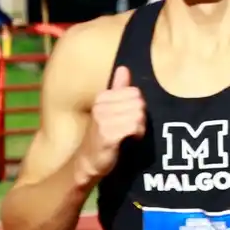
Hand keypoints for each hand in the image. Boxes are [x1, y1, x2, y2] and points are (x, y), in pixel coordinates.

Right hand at [77, 66, 146, 182]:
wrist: (89, 161)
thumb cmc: (103, 135)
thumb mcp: (109, 109)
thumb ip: (118, 88)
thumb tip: (124, 68)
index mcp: (102, 97)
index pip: (135, 92)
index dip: (137, 107)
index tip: (127, 118)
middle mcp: (101, 106)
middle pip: (139, 103)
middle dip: (140, 117)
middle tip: (129, 128)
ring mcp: (103, 120)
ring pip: (138, 115)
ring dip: (139, 128)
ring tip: (128, 135)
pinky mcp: (107, 135)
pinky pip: (134, 127)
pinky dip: (136, 135)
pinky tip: (128, 140)